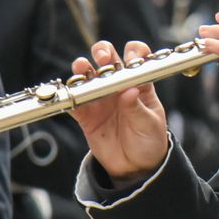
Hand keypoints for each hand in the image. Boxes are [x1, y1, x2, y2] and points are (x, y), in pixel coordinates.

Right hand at [68, 40, 168, 178]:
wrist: (135, 166)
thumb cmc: (149, 140)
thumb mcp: (149, 125)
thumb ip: (137, 108)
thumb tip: (130, 91)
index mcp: (139, 84)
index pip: (137, 59)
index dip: (134, 52)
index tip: (131, 57)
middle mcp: (118, 86)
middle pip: (108, 60)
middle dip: (103, 52)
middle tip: (103, 58)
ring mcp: (101, 99)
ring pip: (88, 76)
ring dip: (82, 68)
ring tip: (82, 69)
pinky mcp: (86, 115)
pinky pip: (74, 102)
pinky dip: (69, 96)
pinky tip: (69, 94)